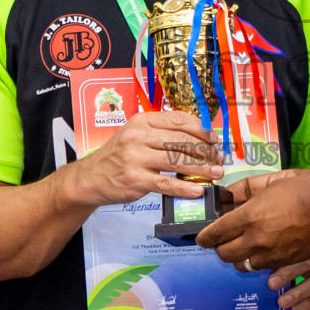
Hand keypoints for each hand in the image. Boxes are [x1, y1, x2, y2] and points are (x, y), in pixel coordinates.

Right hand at [71, 110, 222, 206]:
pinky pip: (167, 183)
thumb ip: (162, 133)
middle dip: (205, 151)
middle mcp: (138, 137)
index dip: (201, 129)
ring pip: (177, 162)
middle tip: (218, 159)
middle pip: (181, 140)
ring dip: (201, 168)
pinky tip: (198, 190)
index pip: (178, 120)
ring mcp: (136, 158)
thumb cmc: (119, 156)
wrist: (91, 178)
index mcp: (142, 121)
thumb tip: (198, 138)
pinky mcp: (136, 180)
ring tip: (216, 173)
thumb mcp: (136, 135)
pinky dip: (186, 188)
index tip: (214, 139)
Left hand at [197, 169, 309, 269]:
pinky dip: (258, 261)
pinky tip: (264, 250)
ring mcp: (272, 255)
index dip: (205, 237)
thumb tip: (228, 195)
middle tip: (223, 241)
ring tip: (244, 247)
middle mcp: (257, 240)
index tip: (202, 237)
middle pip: (225, 255)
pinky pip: (263, 268)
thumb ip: (246, 188)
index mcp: (250, 217)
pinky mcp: (287, 263)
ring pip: (243, 265)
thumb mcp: (274, 180)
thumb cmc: (306, 188)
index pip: (215, 234)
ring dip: (239, 257)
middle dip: (219, 248)